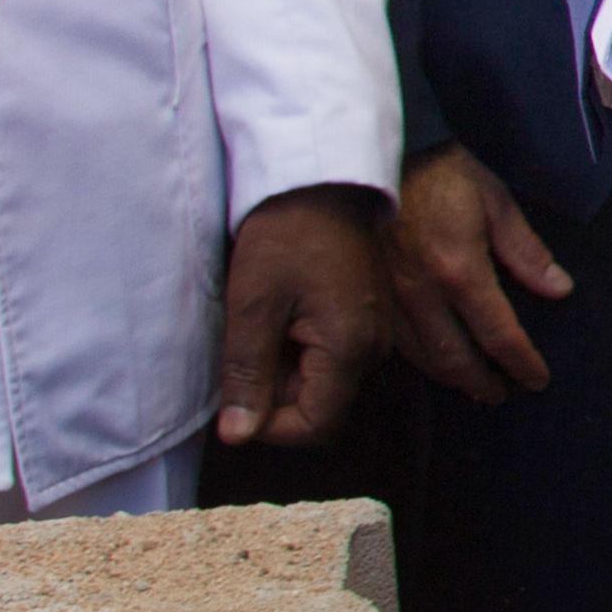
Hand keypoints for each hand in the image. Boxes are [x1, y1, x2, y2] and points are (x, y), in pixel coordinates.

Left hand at [215, 185, 392, 450]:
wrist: (324, 176)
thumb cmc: (286, 233)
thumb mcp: (254, 304)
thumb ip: (247, 375)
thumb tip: (238, 436)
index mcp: (350, 349)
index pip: (313, 426)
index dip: (268, 424)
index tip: (235, 395)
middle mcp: (374, 349)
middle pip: (320, 404)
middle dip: (274, 390)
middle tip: (244, 345)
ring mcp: (376, 331)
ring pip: (324, 379)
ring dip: (285, 367)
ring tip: (261, 322)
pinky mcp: (369, 314)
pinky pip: (334, 352)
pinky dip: (301, 345)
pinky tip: (282, 311)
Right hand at [385, 143, 574, 403]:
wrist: (384, 157)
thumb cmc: (447, 176)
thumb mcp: (497, 204)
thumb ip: (527, 253)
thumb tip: (559, 290)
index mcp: (460, 272)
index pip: (498, 335)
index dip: (521, 363)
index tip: (537, 380)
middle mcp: (423, 295)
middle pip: (456, 359)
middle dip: (483, 383)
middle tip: (504, 394)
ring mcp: (393, 298)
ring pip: (423, 358)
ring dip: (452, 379)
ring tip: (475, 387)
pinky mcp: (373, 295)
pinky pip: (398, 343)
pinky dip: (422, 361)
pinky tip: (436, 363)